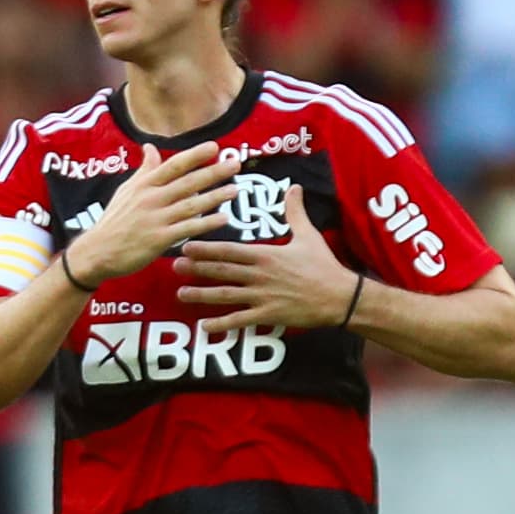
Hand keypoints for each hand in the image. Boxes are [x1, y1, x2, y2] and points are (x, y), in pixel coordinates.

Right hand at [68, 143, 240, 285]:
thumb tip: (150, 147)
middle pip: (188, 182)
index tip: (214, 146)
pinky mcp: (159, 239)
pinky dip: (206, 223)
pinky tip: (223, 218)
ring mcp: (155, 219)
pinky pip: (188, 228)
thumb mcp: (126, 191)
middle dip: (213, 172)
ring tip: (235, 190)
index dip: (195, 155)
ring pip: (192, 205)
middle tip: (235, 163)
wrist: (97, 251)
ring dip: (215, 197)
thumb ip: (143, 170)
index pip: (173, 165)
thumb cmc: (113, 221)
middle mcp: (150, 198)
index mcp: (143, 185)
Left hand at [173, 183, 357, 330]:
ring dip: (201, 295)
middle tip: (174, 267)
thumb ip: (295, 212)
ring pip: (225, 296)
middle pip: (221, 271)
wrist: (340, 296)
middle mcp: (259, 275)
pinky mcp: (269, 315)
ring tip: (181, 294)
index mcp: (265, 255)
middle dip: (196, 269)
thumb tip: (293, 187)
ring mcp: (262, 297)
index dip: (206, 248)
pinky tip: (204, 326)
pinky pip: (240, 320)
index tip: (186, 245)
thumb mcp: (308, 235)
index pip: (229, 250)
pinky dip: (222, 324)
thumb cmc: (324, 265)